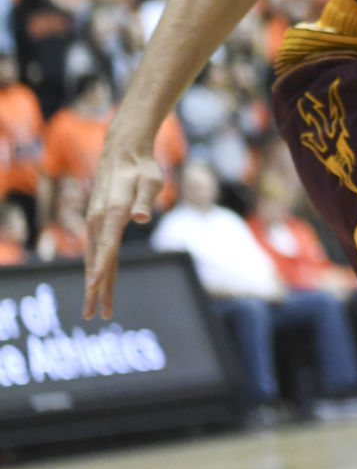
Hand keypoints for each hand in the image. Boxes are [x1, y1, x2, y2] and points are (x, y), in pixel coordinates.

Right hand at [84, 135, 165, 318]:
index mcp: (111, 213)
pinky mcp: (98, 222)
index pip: (106, 245)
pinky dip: (97, 269)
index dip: (101, 267)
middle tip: (94, 315)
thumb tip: (143, 217)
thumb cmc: (141, 168)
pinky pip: (97, 250)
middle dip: (96, 288)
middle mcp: (98, 220)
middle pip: (97, 259)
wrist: (123, 153)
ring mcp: (95, 222)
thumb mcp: (151, 180)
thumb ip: (146, 199)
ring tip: (95, 309)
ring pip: (95, 258)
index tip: (95, 287)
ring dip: (95, 284)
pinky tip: (99, 284)